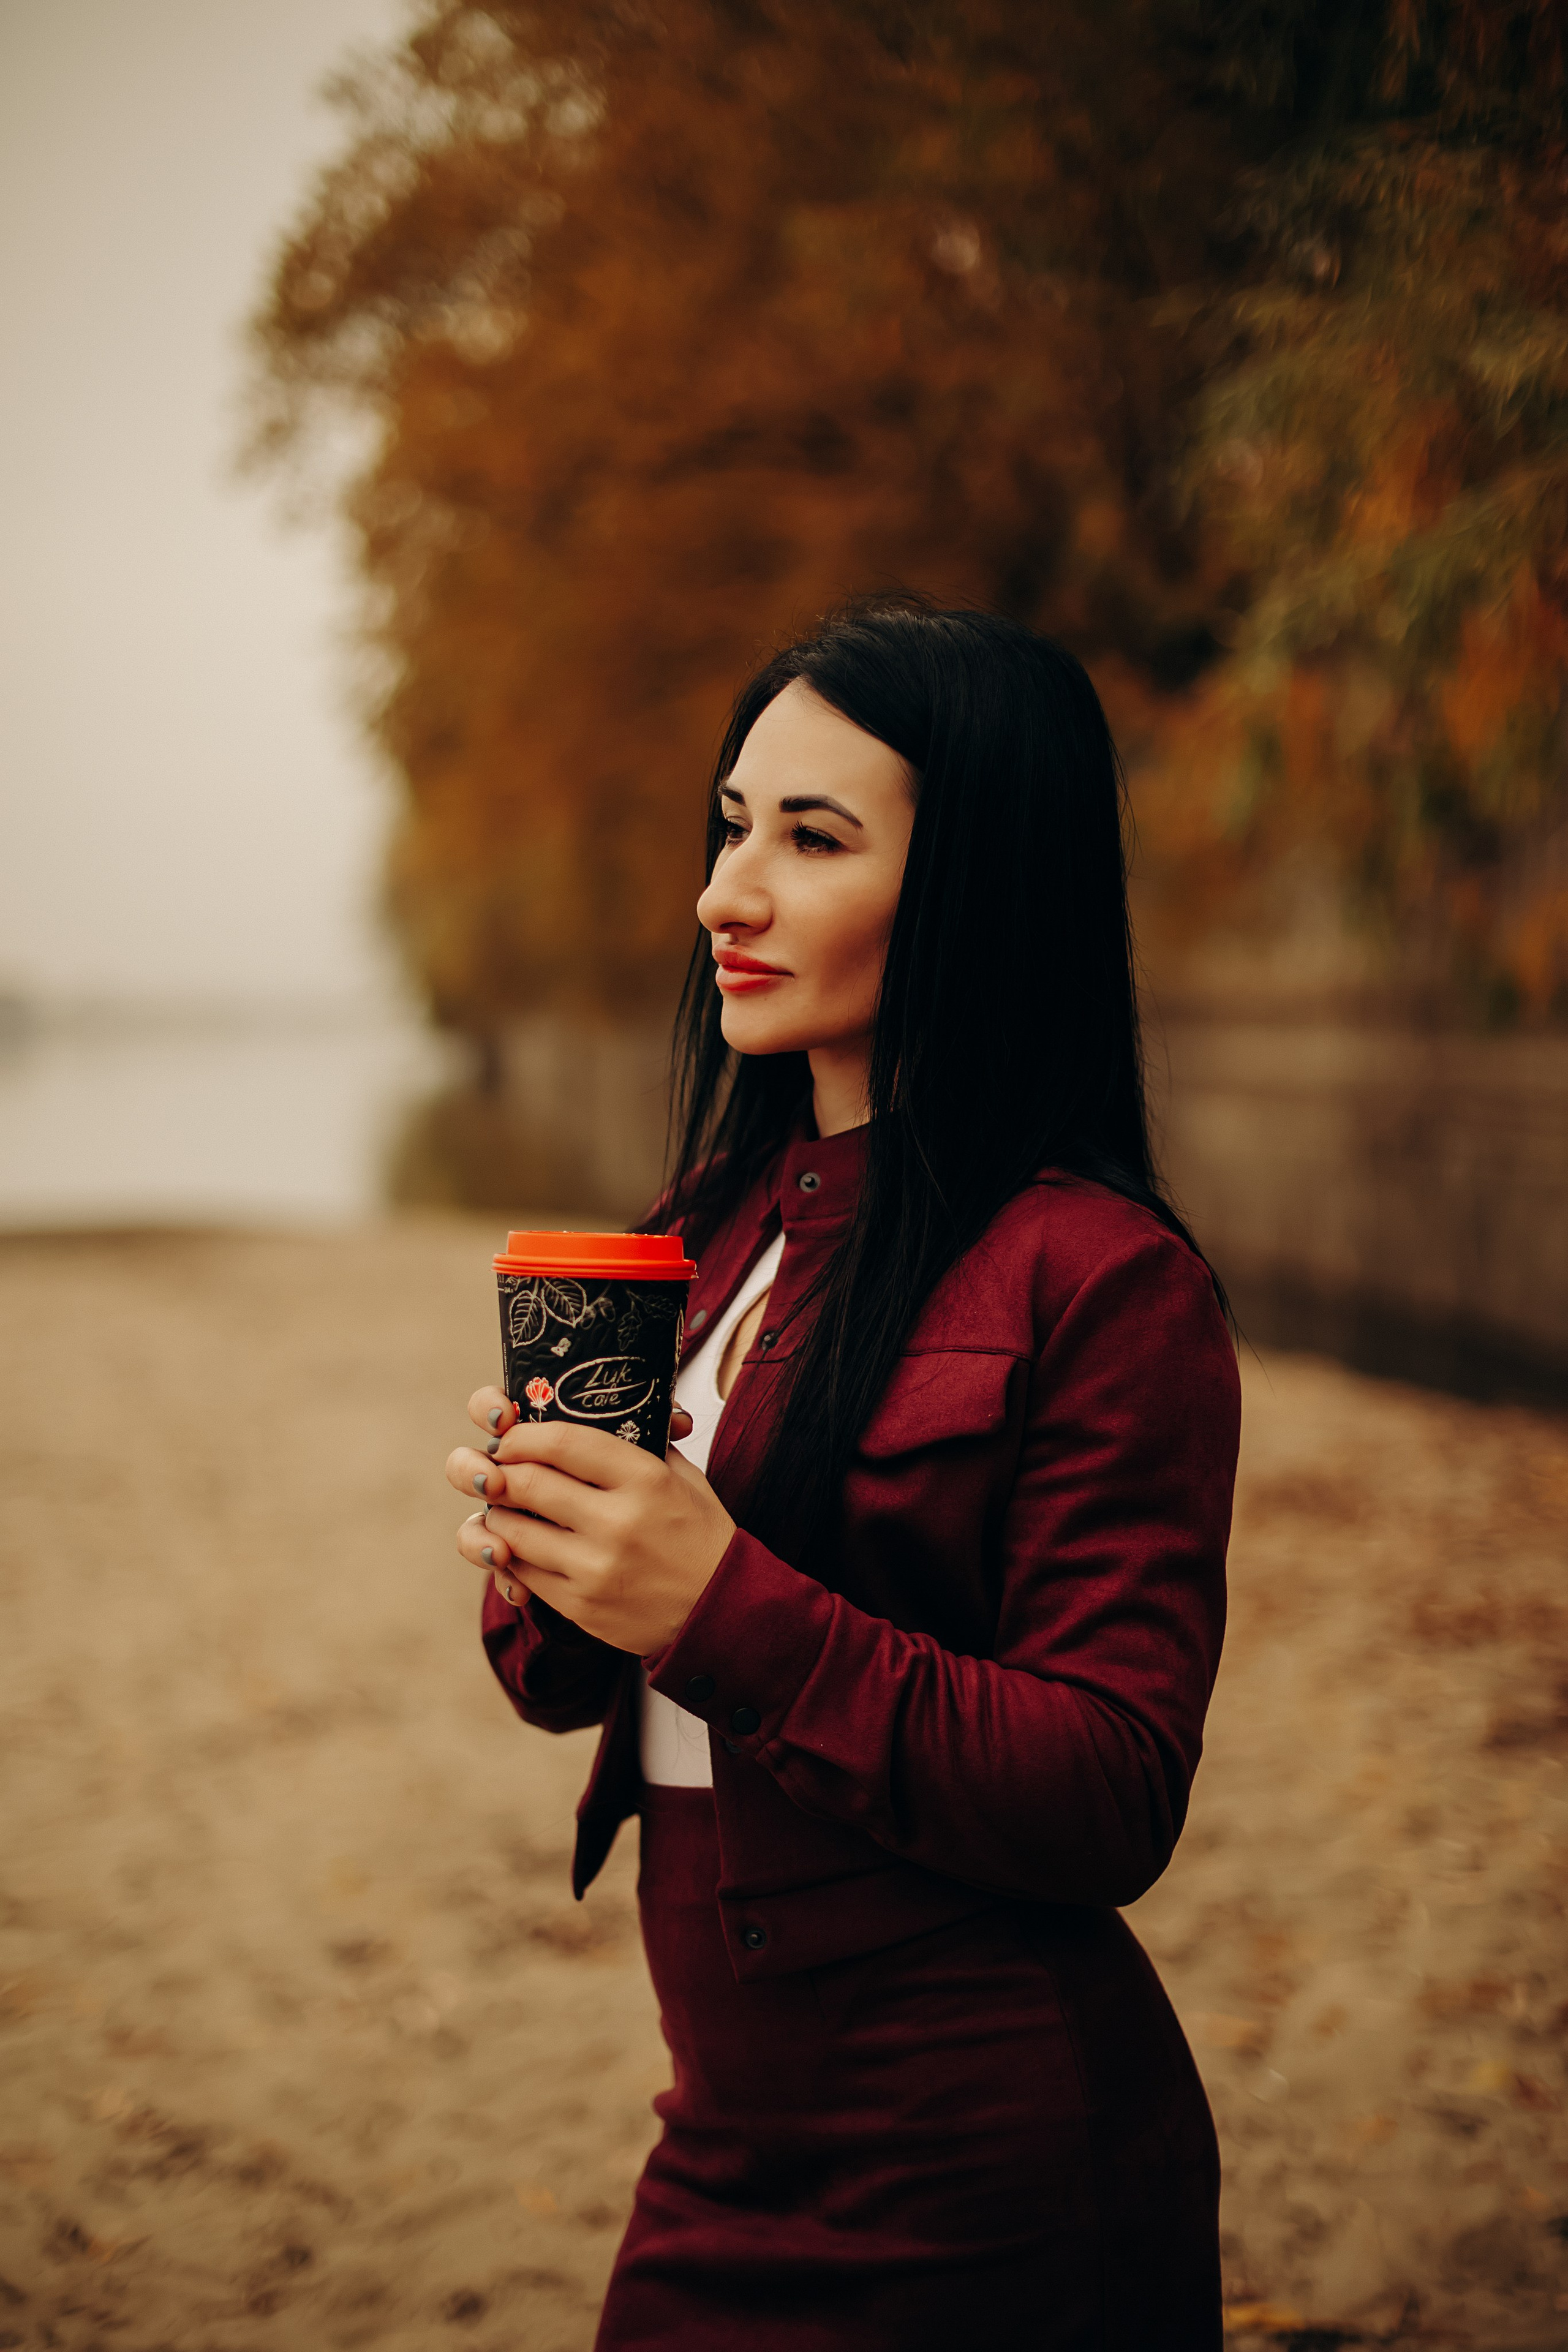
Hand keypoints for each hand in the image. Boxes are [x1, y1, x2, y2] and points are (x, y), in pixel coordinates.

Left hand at [448, 1386, 732, 1655]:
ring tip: (503, 1503)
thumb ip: (637, 1443)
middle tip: (496, 1465)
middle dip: (501, 1470)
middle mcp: (618, 1523)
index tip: (510, 1435)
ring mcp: (596, 1568)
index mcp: (646, 1480)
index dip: (523, 1434)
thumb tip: (583, 1413)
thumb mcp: (681, 1476)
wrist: (721, 1609)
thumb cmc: (699, 1534)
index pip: (563, 1442)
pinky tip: (516, 1542)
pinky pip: (523, 1572)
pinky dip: (511, 1553)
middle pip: (527, 1483)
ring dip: (499, 1511)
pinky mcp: (581, 1606)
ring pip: (513, 1531)